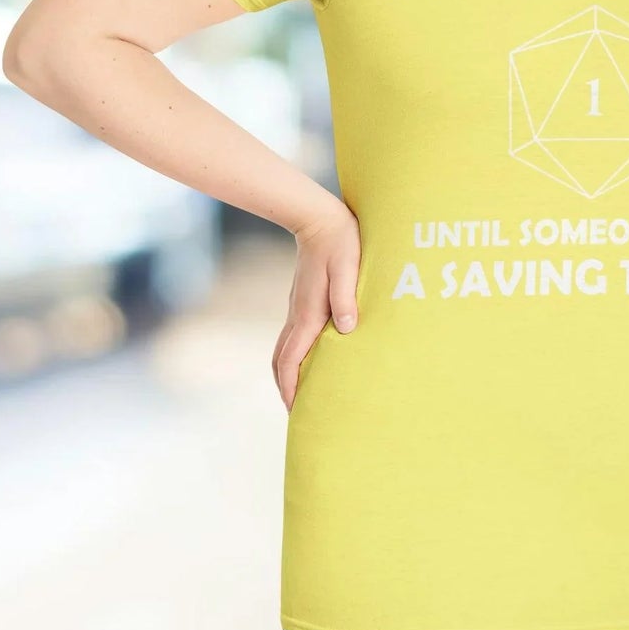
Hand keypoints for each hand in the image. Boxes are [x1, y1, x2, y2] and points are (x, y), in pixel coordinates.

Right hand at [273, 199, 361, 412]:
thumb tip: (346, 329)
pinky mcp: (302, 301)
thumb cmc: (340, 242)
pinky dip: (294, 357)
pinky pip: (293, 337)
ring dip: (287, 373)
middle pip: (281, 359)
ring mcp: (297, 308)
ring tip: (301, 393)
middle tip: (296, 412)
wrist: (318, 218)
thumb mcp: (348, 267)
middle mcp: (298, 314)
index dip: (290, 386)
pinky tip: (309, 361)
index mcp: (308, 312)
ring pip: (284, 349)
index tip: (294, 409)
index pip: (291, 358)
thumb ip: (346, 297)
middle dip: (285, 387)